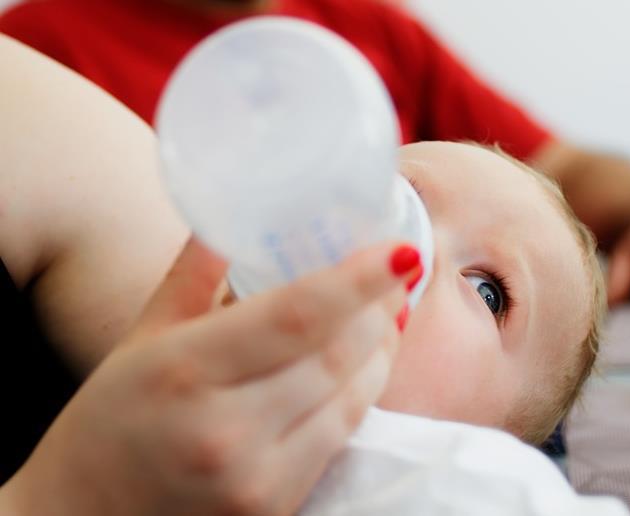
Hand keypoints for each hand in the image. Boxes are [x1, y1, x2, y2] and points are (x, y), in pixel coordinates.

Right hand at [2, 237, 415, 515]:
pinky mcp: (275, 506)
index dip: (358, 280)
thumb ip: (193, 271)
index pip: (297, 316)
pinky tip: (365, 363)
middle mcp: (226, 430)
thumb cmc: (109, 420)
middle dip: (379, 308)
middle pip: (335, 356)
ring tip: (387, 311)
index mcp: (185, 370)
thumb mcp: (143, 335)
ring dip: (380, 350)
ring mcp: (256, 478)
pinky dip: (362, 393)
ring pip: (350, 399)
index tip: (400, 251)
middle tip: (395, 271)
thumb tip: (234, 215)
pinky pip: (339, 438)